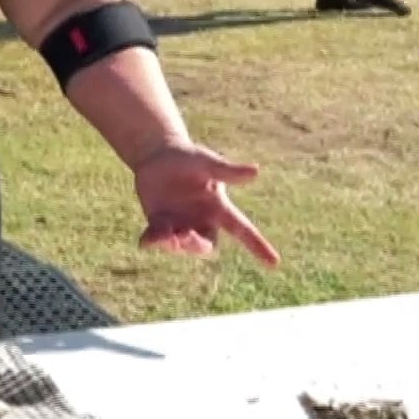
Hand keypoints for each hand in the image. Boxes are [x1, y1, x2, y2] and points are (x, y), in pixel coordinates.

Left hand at [131, 141, 279, 265]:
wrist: (159, 155)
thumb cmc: (189, 157)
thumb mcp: (208, 162)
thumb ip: (228, 171)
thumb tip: (256, 171)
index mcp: (219, 208)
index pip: (243, 229)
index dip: (258, 246)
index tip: (274, 263)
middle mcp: (201, 220)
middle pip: (206, 245)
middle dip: (197, 246)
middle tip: (185, 235)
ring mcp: (179, 223)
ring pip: (180, 245)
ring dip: (174, 244)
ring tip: (166, 234)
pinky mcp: (158, 222)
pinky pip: (157, 239)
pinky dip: (152, 242)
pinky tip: (145, 241)